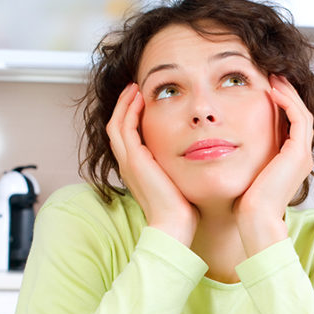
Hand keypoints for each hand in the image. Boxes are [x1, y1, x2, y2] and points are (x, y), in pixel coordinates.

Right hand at [106, 83, 197, 245]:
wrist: (174, 225)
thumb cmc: (181, 209)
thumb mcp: (178, 181)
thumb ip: (179, 167)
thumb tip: (196, 156)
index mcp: (136, 169)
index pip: (127, 136)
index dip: (132, 117)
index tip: (144, 102)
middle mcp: (128, 164)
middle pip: (117, 126)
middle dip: (125, 105)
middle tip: (136, 89)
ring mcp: (128, 161)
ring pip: (117, 123)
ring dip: (126, 103)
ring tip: (136, 88)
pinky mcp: (134, 159)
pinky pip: (125, 127)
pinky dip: (130, 110)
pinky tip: (141, 98)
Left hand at [235, 75, 313, 255]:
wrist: (253, 220)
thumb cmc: (243, 203)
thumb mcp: (244, 173)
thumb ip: (243, 156)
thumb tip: (223, 143)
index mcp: (290, 162)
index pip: (290, 124)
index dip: (280, 104)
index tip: (262, 87)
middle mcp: (301, 158)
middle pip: (299, 115)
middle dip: (285, 93)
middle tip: (271, 74)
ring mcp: (302, 156)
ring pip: (301, 112)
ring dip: (287, 92)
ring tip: (272, 76)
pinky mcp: (298, 154)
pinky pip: (298, 118)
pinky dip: (286, 102)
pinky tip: (270, 90)